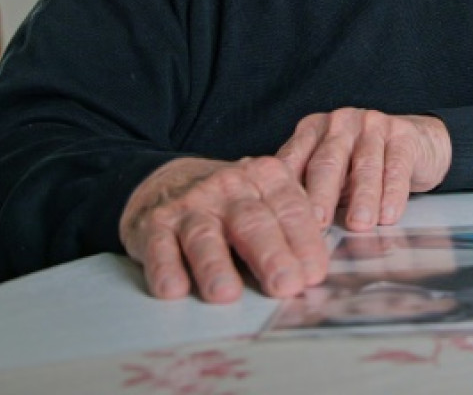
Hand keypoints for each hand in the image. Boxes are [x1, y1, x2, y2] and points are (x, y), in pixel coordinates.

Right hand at [119, 156, 328, 302]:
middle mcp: (229, 188)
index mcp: (266, 177)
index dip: (304, 242)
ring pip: (204, 236)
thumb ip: (293, 224)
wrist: (168, 179)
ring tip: (227, 294)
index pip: (290, 209)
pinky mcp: (154, 224)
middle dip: (271, 255)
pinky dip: (166, 268)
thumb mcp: (267, 196)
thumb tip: (318, 268)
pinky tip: (174, 289)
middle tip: (286, 285)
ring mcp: (191, 205)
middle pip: (252, 222)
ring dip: (215, 266)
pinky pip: (159, 247)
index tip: (314, 273)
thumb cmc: (231, 200)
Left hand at [276, 108, 451, 230]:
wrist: (416, 143)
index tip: (283, 221)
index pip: (295, 162)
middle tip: (317, 225)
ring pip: (364, 166)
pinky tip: (389, 214)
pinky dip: (393, 193)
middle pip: (326, 163)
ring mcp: (372, 125)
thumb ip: (306, 187)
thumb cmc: (360, 165)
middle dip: (321, 195)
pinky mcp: (403, 135)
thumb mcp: (329, 172)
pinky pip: (396, 166)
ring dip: (362, 198)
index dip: (288, 192)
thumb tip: (280, 226)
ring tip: (359, 224)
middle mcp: (339, 123)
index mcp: (311, 130)